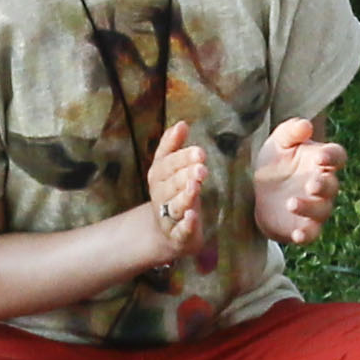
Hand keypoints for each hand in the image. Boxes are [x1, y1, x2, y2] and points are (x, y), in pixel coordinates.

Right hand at [141, 123, 214, 260]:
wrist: (165, 232)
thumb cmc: (172, 193)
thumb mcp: (170, 169)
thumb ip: (173, 146)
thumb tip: (181, 123)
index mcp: (158, 176)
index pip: (167, 164)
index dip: (182, 158)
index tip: (200, 152)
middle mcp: (160, 196)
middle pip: (170, 184)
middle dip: (184, 175)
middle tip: (201, 168)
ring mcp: (167, 217)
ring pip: (174, 206)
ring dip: (185, 197)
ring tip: (195, 186)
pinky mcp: (177, 236)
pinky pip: (180, 231)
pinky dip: (185, 225)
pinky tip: (192, 217)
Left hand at [246, 118, 343, 248]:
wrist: (257, 193)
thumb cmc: (275, 162)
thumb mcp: (278, 143)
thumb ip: (291, 131)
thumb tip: (306, 125)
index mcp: (321, 161)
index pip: (337, 156)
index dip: (333, 157)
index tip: (321, 157)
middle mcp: (323, 185)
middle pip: (332, 185)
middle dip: (323, 185)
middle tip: (311, 184)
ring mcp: (315, 207)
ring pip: (322, 210)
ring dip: (309, 208)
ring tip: (291, 203)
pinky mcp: (303, 227)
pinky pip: (311, 233)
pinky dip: (306, 234)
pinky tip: (297, 234)